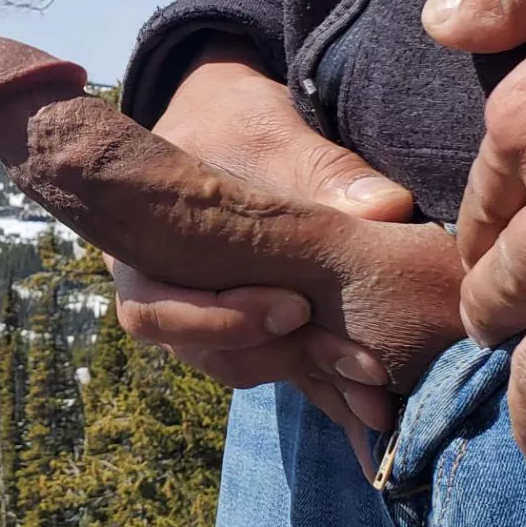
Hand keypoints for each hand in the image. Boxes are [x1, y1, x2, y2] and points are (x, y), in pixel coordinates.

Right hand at [112, 40, 414, 457]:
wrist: (227, 120)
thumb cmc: (233, 118)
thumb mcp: (270, 129)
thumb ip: (320, 169)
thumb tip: (386, 209)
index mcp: (139, 249)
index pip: (155, 309)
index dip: (216, 321)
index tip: (293, 308)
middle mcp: (165, 292)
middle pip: (201, 353)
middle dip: (278, 359)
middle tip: (356, 360)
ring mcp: (209, 313)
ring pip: (244, 367)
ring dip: (310, 377)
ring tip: (377, 387)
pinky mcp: (254, 325)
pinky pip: (280, 365)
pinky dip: (327, 384)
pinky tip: (381, 407)